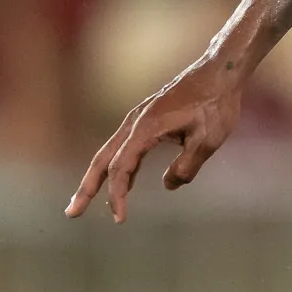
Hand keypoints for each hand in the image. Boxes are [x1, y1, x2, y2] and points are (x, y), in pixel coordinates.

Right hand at [67, 52, 246, 220]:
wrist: (219, 72)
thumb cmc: (216, 104)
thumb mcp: (208, 140)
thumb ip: (187, 167)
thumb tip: (168, 185)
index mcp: (146, 128)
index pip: (121, 168)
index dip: (117, 195)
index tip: (119, 219)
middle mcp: (135, 123)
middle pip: (102, 160)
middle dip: (86, 188)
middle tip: (71, 213)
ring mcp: (138, 119)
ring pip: (110, 153)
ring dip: (97, 178)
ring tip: (84, 202)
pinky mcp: (147, 119)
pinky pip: (126, 147)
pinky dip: (120, 167)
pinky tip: (124, 184)